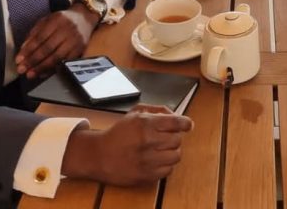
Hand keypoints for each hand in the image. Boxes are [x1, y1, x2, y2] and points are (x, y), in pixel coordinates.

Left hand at [16, 7, 95, 78]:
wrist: (85, 18)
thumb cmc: (62, 20)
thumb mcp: (47, 20)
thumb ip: (35, 33)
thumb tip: (24, 48)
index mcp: (57, 20)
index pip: (40, 37)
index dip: (28, 50)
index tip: (18, 60)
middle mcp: (67, 30)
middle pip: (48, 48)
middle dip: (33, 61)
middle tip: (22, 69)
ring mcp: (75, 41)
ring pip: (57, 57)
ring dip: (42, 67)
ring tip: (31, 74)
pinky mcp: (81, 49)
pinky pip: (65, 62)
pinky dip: (53, 69)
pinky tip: (44, 73)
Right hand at [62, 104, 192, 184]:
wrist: (99, 155)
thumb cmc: (118, 133)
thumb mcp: (135, 113)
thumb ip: (158, 111)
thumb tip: (177, 116)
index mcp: (145, 124)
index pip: (175, 122)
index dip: (185, 123)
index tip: (187, 125)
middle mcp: (147, 141)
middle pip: (177, 139)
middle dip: (174, 137)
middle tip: (166, 137)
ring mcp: (146, 160)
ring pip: (176, 156)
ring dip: (172, 152)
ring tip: (162, 149)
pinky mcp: (145, 176)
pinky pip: (168, 171)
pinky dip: (165, 165)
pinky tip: (157, 160)